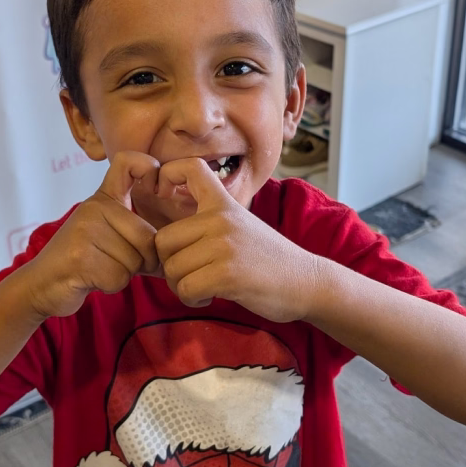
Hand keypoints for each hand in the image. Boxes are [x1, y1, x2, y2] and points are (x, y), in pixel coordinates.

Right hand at [25, 151, 160, 318]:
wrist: (43, 284)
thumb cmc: (86, 260)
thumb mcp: (108, 232)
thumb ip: (137, 229)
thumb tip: (179, 240)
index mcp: (103, 198)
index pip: (128, 162)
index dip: (149, 166)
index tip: (158, 188)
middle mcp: (94, 208)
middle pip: (146, 236)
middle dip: (142, 261)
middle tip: (116, 262)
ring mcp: (85, 231)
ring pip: (135, 260)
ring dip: (124, 274)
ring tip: (100, 268)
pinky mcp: (80, 257)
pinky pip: (120, 277)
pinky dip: (112, 285)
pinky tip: (93, 279)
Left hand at [154, 159, 318, 322]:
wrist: (306, 282)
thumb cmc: (267, 259)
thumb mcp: (239, 226)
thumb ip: (205, 226)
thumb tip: (159, 241)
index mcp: (223, 203)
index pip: (190, 167)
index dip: (167, 175)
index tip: (165, 197)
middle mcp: (221, 219)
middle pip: (162, 240)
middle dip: (169, 265)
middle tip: (190, 274)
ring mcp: (224, 245)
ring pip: (171, 269)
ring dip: (181, 286)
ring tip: (204, 287)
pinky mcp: (227, 273)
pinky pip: (185, 289)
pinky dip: (192, 299)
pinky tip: (209, 297)